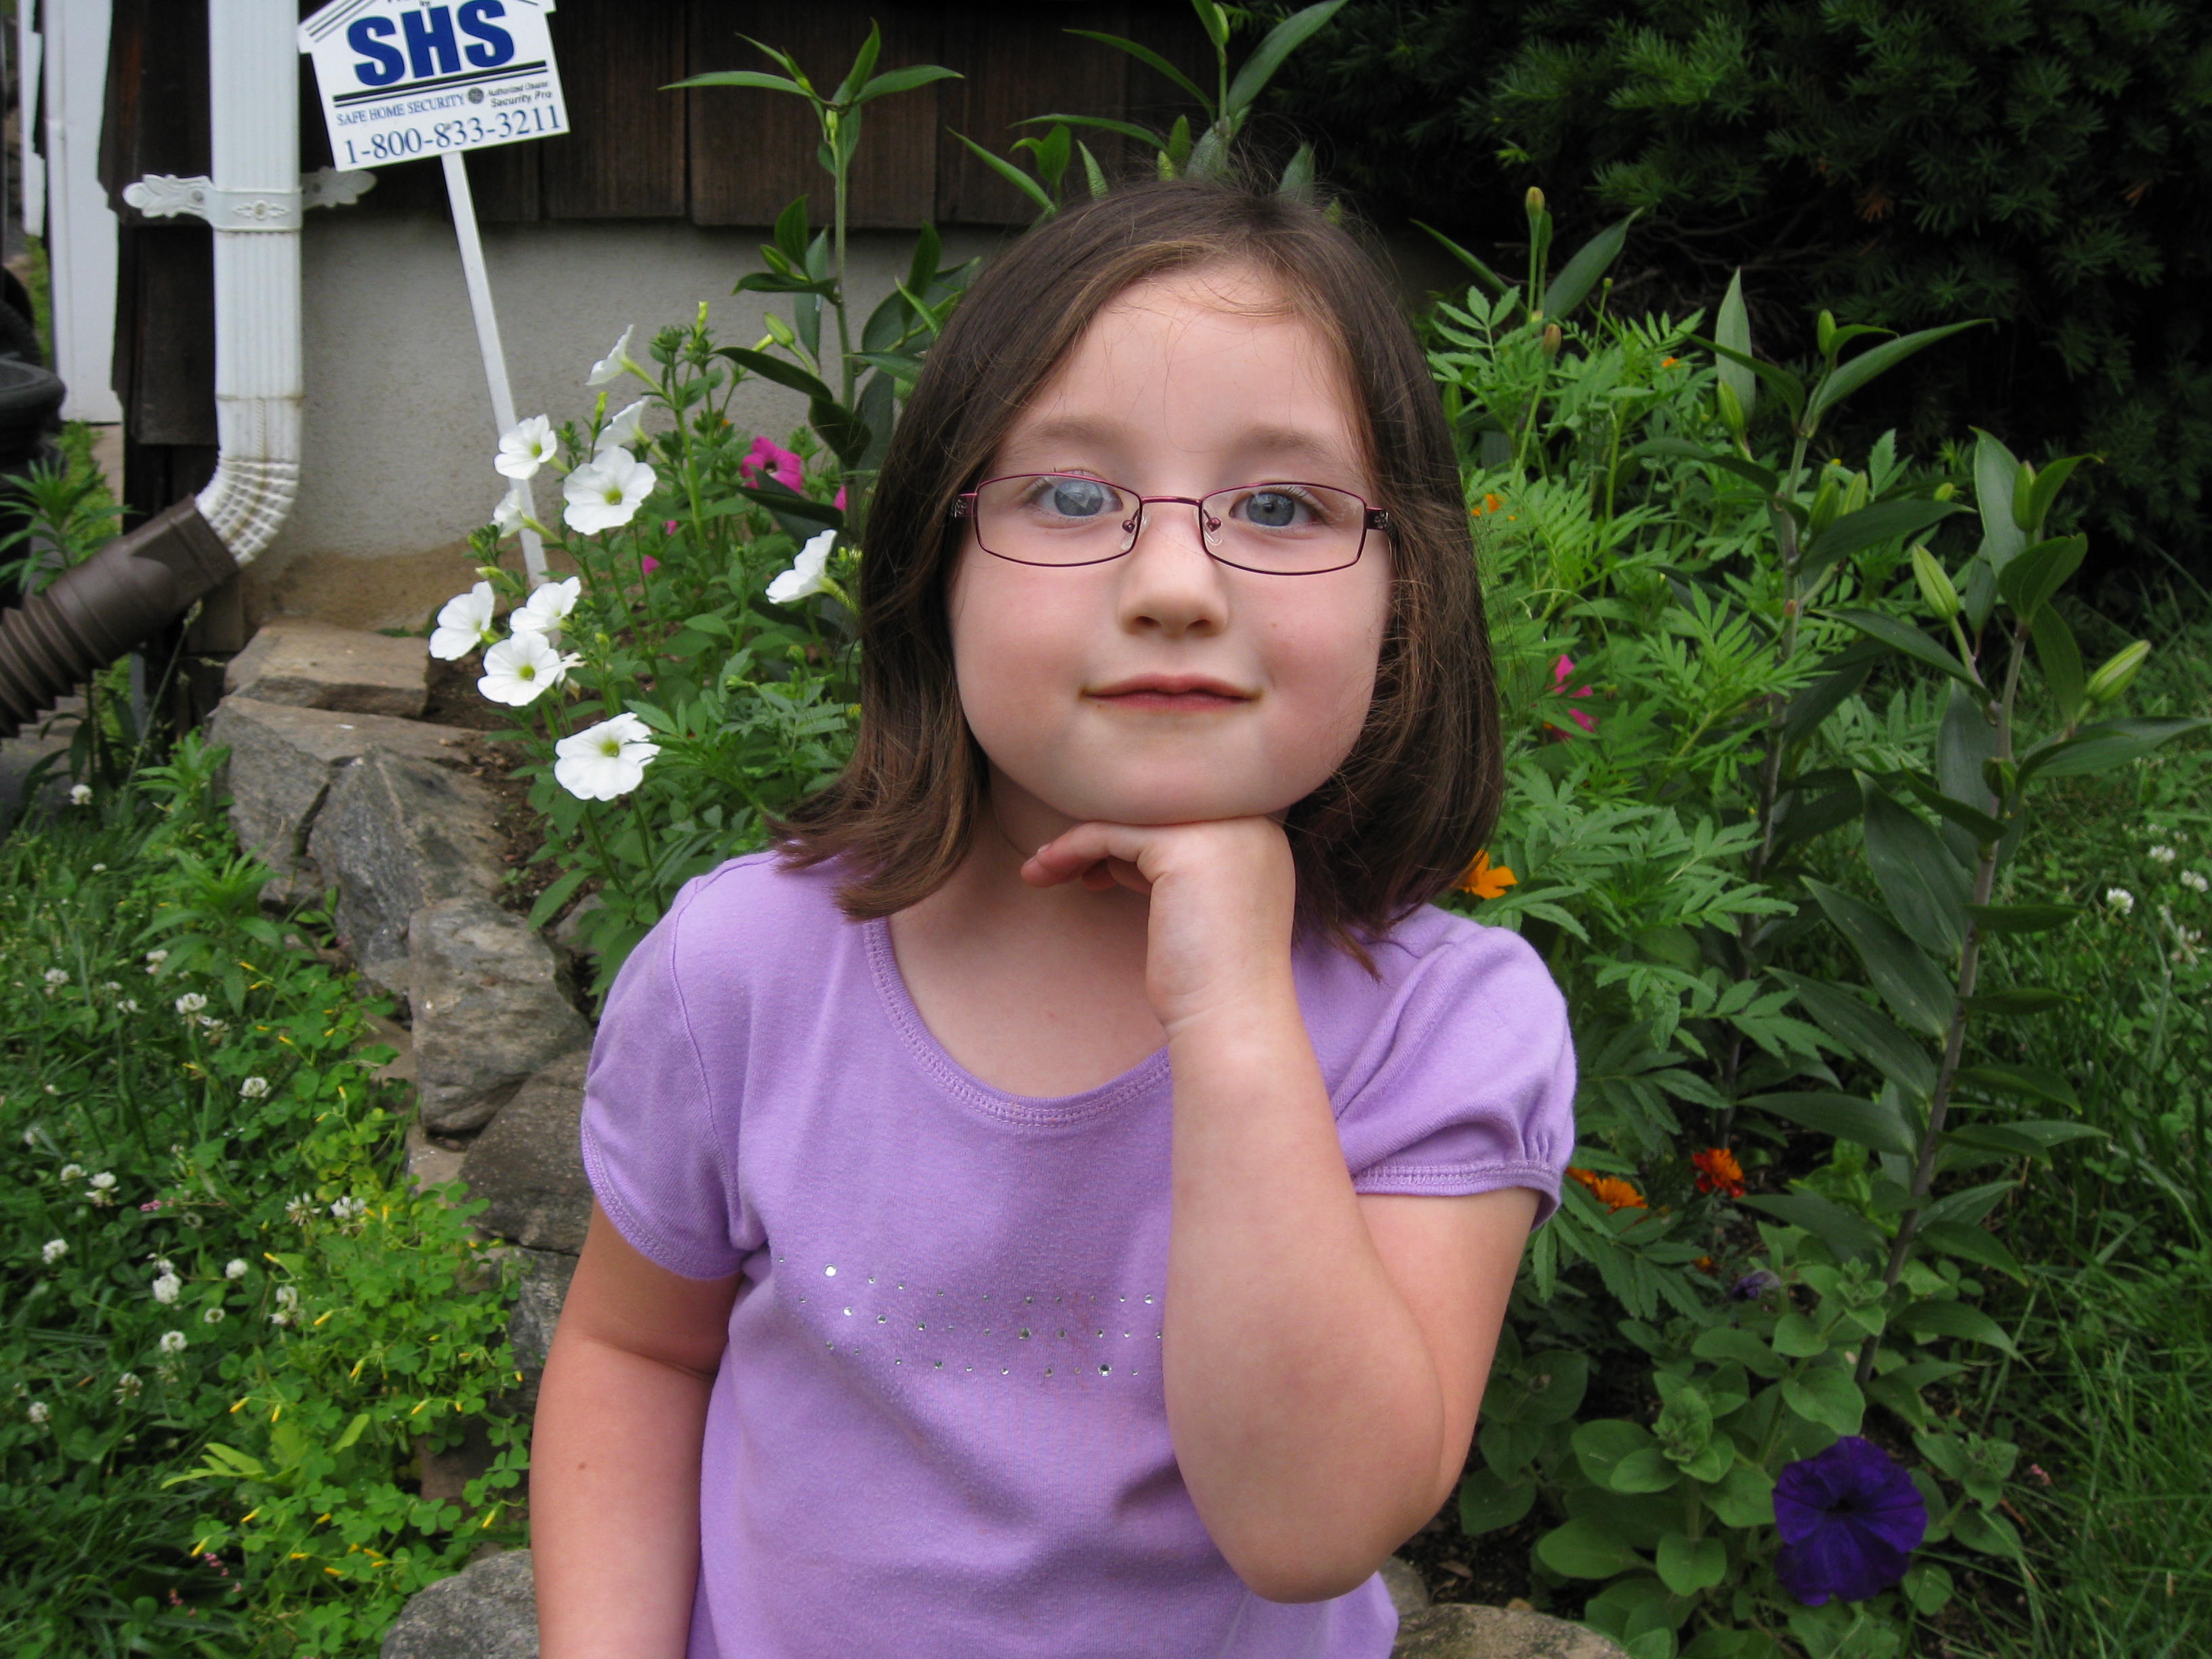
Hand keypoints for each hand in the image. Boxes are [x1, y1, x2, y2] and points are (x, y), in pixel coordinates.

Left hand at [1020, 816, 1296, 1035]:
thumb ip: (1168, 872)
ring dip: (1076, 842)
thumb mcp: (1192, 910)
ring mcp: (1221, 831)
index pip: (1178, 819)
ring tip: (1040, 873)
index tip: (1092, 872)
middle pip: (1153, 811)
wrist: (1231, 1022)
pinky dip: (1072, 849)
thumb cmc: (1208, 984)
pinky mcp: (1184, 847)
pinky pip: (1111, 833)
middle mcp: (1249, 824)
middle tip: (1054, 867)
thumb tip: (1113, 855)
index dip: (1128, 841)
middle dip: (1100, 836)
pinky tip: (1046, 873)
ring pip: (1129, 818)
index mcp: (1259, 838)